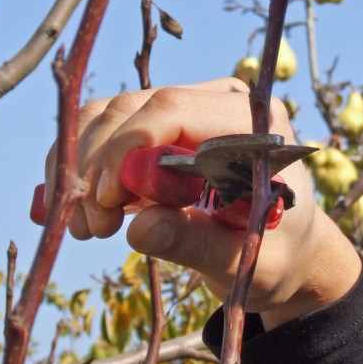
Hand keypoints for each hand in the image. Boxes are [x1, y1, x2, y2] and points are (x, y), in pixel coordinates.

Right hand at [45, 78, 361, 327]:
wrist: (283, 251)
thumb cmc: (276, 255)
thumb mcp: (247, 262)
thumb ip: (198, 244)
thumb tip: (140, 230)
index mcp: (253, 122)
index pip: (175, 108)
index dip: (129, 147)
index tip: (108, 201)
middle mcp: (218, 101)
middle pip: (133, 108)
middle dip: (99, 166)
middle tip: (93, 227)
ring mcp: (186, 108)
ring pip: (108, 116)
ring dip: (82, 169)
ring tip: (88, 227)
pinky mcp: (159, 127)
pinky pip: (103, 131)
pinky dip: (80, 168)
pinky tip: (79, 212)